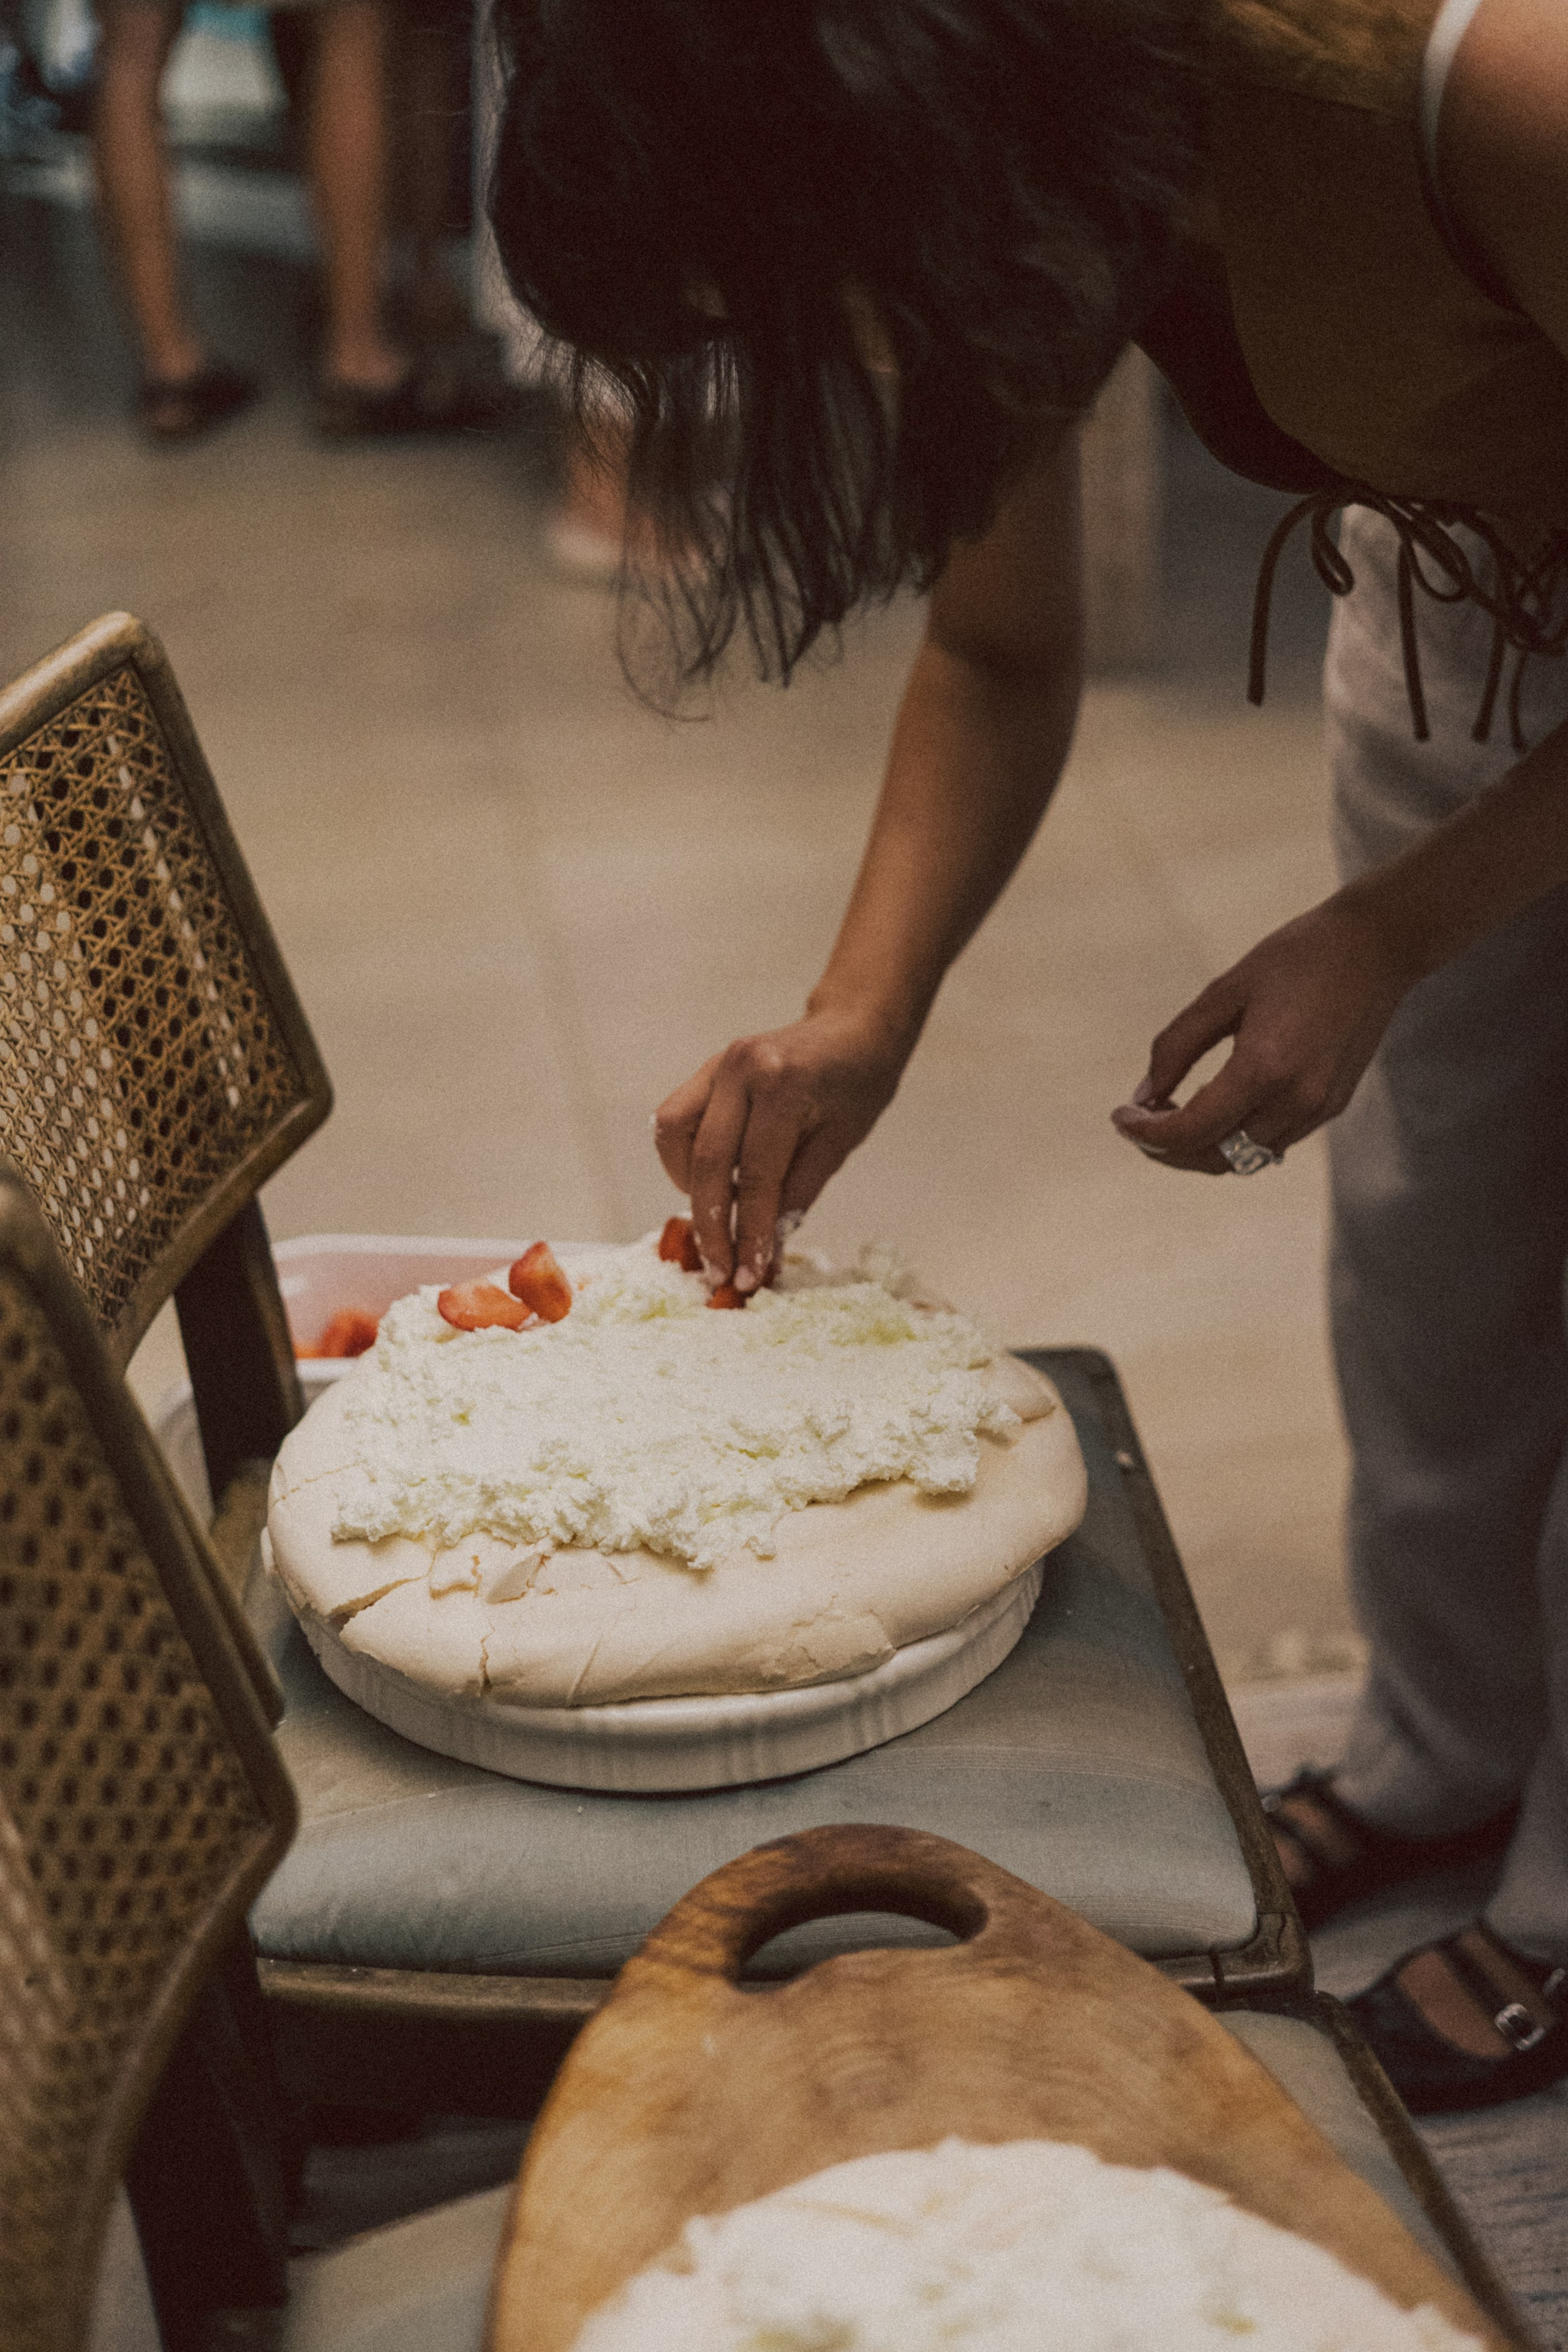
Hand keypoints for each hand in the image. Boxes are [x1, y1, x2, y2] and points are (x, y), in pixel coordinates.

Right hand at [653, 1004, 910, 1286]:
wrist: (855, 1029)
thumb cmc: (857, 1086)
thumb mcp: (838, 1145)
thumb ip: (796, 1195)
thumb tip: (760, 1252)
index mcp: (783, 1086)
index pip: (756, 1176)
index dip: (749, 1233)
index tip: (748, 1278)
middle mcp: (741, 1069)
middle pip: (708, 1162)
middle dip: (711, 1226)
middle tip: (720, 1270)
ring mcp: (717, 1065)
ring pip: (675, 1136)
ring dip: (688, 1186)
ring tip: (716, 1217)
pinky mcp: (706, 1070)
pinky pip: (675, 1119)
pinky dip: (683, 1158)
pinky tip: (708, 1181)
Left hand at [1109, 889, 1415, 1173]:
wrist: (1377, 946)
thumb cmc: (1297, 956)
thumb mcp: (1223, 991)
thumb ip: (1176, 1045)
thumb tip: (1145, 1095)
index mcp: (1264, 1067)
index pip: (1191, 1131)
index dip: (1146, 1133)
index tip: (1119, 1117)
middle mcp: (1295, 1099)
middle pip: (1215, 1158)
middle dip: (1167, 1150)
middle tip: (1138, 1123)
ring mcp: (1318, 1107)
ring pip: (1244, 1159)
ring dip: (1201, 1148)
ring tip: (1171, 1116)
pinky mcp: (1332, 1105)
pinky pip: (1272, 1143)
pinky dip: (1235, 1138)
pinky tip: (1215, 1108)